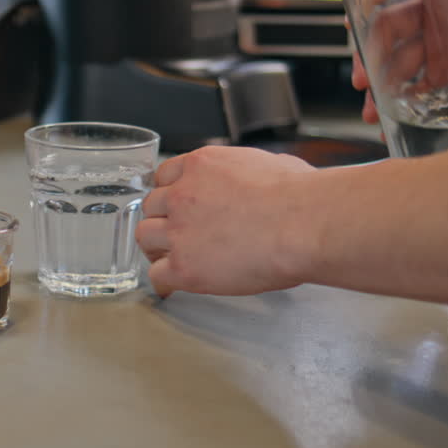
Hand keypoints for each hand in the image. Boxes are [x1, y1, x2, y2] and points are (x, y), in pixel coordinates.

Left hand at [136, 147, 316, 297]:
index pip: (165, 176)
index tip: (175, 205)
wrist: (302, 225)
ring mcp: (179, 231)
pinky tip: (173, 285)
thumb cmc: (299, 195)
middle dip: (162, 220)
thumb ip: (256, 169)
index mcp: (201, 166)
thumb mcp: (275, 163)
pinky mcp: (184, 266)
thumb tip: (270, 173)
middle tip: (176, 235)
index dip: (171, 193)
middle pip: (151, 207)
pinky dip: (164, 281)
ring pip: (145, 238)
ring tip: (171, 260)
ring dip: (157, 249)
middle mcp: (182, 195)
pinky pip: (157, 275)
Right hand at [351, 0, 447, 123]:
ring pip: (394, 61)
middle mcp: (437, 14)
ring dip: (379, 84)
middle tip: (364, 82)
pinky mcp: (444, 72)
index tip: (357, 14)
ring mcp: (438, 45)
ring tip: (374, 110)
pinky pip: (412, 86)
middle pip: (386, 27)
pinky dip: (399, 102)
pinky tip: (392, 120)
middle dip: (368, 54)